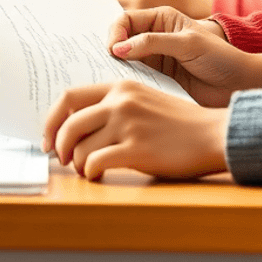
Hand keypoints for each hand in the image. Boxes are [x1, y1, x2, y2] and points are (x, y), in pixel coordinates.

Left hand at [42, 80, 227, 180]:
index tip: (48, 137)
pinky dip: (90, 172)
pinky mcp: (137, 149)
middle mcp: (120, 102)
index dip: (52, 119)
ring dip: (76, 163)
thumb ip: (115, 105)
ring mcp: (128, 124)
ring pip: (80, 146)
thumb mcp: (144, 99)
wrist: (212, 134)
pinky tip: (98, 175)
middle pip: (69, 123)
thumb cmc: (180, 122)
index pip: (70, 96)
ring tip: (85, 170)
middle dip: (58, 145)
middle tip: (61, 159)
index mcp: (120, 87)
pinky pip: (96, 162)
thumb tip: (80, 125)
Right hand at [107, 7, 261, 106]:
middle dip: (110, 49)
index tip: (112, 50)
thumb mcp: (187, 44)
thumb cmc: (220, 57)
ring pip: (125, 60)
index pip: (127, 19)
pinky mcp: (158, 79)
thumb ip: (153, 43)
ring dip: (116, 68)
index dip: (115, 32)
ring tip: (108, 78)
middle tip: (101, 64)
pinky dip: (126, 82)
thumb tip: (119, 49)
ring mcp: (156, 58)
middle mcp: (155, 35)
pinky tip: (122, 90)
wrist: (240, 84)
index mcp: (162, 18)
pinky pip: (135, 77)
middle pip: (122, 38)